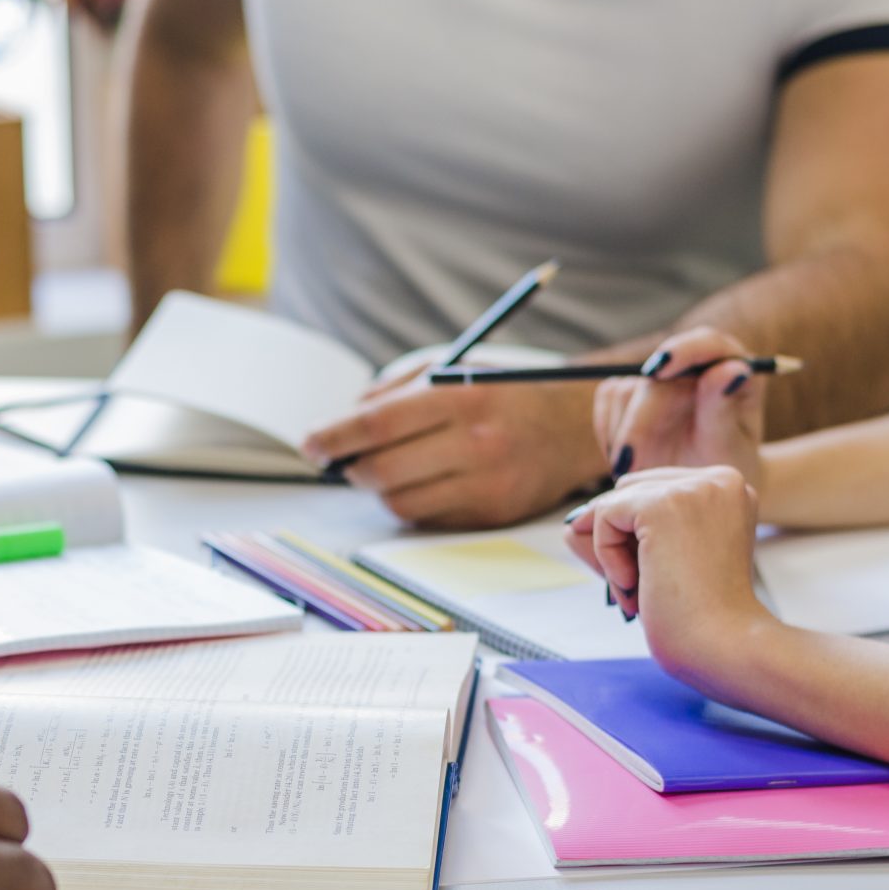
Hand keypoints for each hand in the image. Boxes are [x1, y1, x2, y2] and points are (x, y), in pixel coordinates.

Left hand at [302, 359, 607, 528]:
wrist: (578, 424)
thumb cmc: (504, 393)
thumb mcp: (455, 370)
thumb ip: (395, 391)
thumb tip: (340, 426)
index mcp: (462, 396)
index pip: (377, 424)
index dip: (334, 436)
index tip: (311, 443)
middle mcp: (476, 443)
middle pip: (382, 470)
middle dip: (350, 468)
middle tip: (342, 461)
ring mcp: (487, 484)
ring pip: (400, 503)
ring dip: (379, 489)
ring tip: (384, 470)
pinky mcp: (493, 514)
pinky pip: (429, 519)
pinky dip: (413, 504)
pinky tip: (422, 484)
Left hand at [562, 466, 773, 675]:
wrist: (723, 644)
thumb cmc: (698, 618)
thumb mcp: (659, 567)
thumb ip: (617, 541)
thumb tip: (569, 526)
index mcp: (729, 491)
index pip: (656, 492)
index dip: (637, 536)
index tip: (652, 578)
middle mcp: (719, 479)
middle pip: (632, 490)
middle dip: (622, 539)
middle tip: (641, 586)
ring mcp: (693, 488)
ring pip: (615, 502)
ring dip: (613, 551)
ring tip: (641, 588)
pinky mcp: (661, 505)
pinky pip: (604, 516)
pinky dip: (606, 554)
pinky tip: (634, 584)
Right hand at [591, 328, 770, 485]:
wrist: (705, 488)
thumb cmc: (728, 465)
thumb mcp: (728, 446)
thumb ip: (723, 409)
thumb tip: (732, 369)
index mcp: (731, 367)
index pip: (707, 344)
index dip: (682, 351)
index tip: (657, 371)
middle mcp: (694, 366)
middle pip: (654, 378)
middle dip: (638, 423)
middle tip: (629, 465)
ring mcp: (660, 377)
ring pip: (624, 388)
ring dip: (622, 434)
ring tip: (632, 472)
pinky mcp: (633, 390)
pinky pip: (607, 399)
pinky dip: (609, 433)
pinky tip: (624, 461)